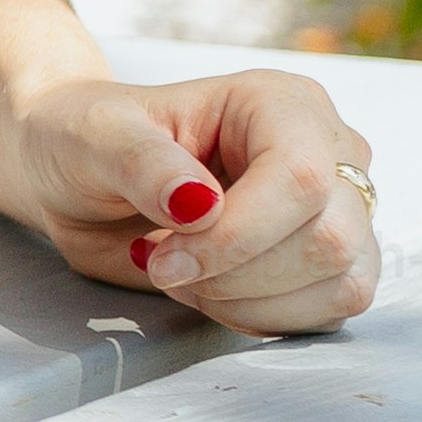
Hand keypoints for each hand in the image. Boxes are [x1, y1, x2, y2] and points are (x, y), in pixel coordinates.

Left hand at [6, 67, 376, 335]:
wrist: (81, 179)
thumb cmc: (90, 140)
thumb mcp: (95, 138)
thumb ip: (143, 162)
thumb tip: (200, 204)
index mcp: (281, 103)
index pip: (302, 177)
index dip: (238, 234)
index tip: (164, 257)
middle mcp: (327, 151)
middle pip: (329, 239)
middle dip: (236, 273)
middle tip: (165, 263)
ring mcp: (339, 209)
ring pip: (341, 283)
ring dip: (246, 300)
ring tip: (184, 272)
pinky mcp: (331, 264)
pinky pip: (329, 313)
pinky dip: (260, 318)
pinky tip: (210, 291)